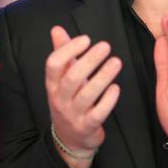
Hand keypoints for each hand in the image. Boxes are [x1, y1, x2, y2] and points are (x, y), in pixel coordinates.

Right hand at [46, 26, 120, 167]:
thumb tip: (57, 29)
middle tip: (106, 46)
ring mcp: (72, 114)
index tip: (86, 39)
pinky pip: (98, 113)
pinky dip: (108, 100)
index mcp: (52, 84)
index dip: (68, 50)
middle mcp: (59, 99)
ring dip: (102, 76)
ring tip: (116, 62)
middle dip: (89, 60)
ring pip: (86, 94)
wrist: (70, 139)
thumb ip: (61, 53)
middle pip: (72, 77)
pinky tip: (116, 87)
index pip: (53, 64)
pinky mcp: (86, 126)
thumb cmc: (68, 101)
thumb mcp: (61, 79)